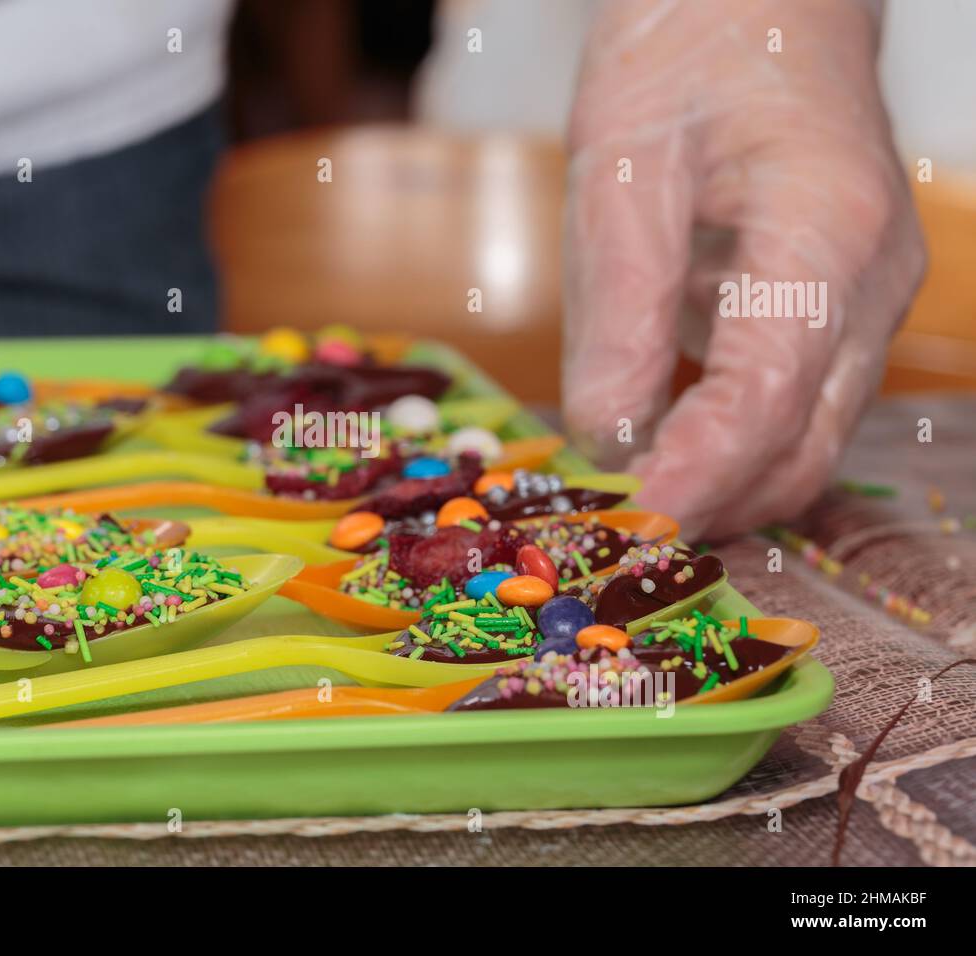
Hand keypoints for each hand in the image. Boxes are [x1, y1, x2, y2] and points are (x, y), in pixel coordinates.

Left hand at [562, 0, 925, 538]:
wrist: (758, 1)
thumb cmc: (689, 55)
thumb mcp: (624, 166)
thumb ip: (618, 305)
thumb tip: (603, 436)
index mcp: (827, 233)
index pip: (767, 399)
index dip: (696, 477)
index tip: (627, 526)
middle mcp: (871, 284)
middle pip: (803, 445)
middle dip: (710, 504)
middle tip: (613, 531)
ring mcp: (868, 301)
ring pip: (806, 442)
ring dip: (720, 487)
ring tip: (627, 502)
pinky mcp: (841, 311)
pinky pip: (796, 409)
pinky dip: (730, 448)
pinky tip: (661, 450)